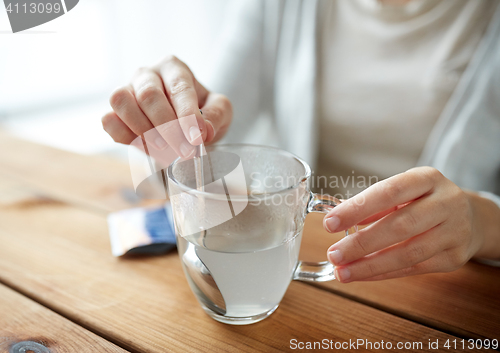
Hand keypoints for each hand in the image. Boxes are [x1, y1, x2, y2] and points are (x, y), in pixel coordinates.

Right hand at [102, 55, 231, 156]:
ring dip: (143, 130)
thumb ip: (216, 116)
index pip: (179, 87)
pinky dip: (123, 136)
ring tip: (164, 148)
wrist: (183, 125)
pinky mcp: (113, 112)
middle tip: (185, 151)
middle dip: (168, 128)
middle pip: (149, 95)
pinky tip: (144, 146)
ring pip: (122, 102)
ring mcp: (126, 91)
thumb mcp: (219, 110)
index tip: (196, 138)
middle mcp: (147, 75)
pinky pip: (109, 120)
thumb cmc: (201, 112)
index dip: (187, 115)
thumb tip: (204, 130)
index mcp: (174, 68)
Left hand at [323, 166, 486, 282]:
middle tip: (334, 253)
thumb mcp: (404, 191)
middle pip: (400, 226)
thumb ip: (375, 204)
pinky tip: (361, 274)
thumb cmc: (424, 201)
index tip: (330, 223)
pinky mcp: (454, 258)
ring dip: (370, 265)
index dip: (358, 208)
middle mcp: (446, 203)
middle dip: (362, 243)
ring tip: (342, 271)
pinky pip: (413, 269)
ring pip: (408, 253)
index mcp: (428, 178)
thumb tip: (338, 220)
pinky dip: (383, 273)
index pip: (389, 191)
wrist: (471, 217)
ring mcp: (454, 232)